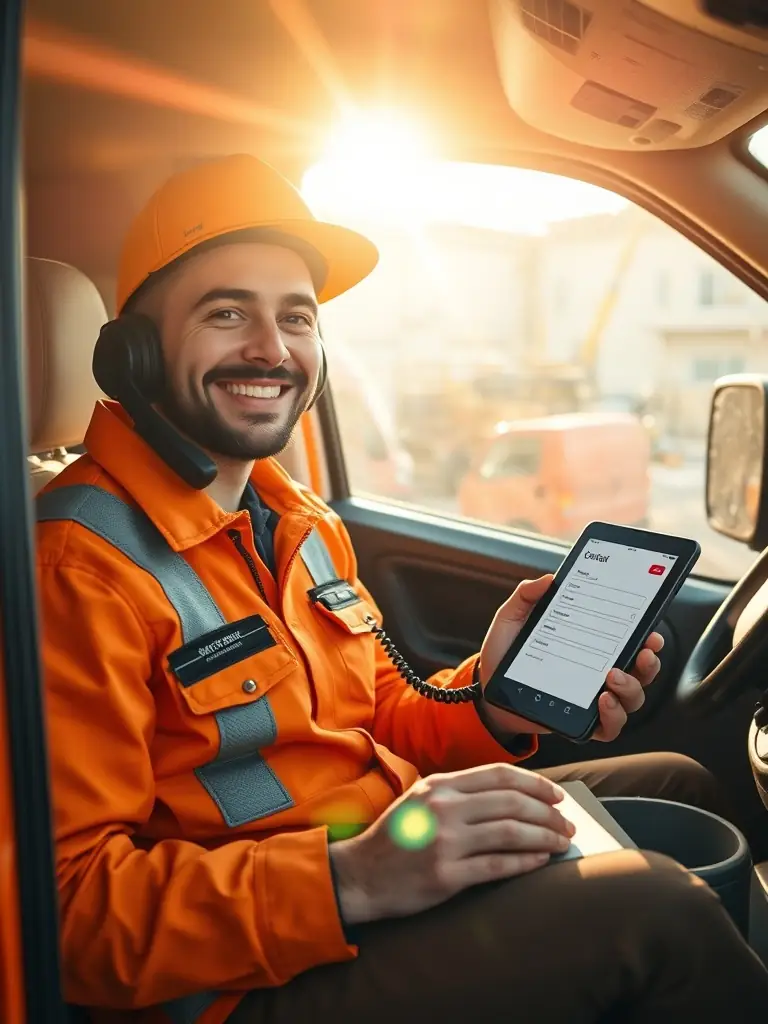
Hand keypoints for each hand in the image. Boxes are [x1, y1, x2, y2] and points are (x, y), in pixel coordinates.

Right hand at [328, 764, 573, 924]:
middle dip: (548, 813)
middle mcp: (444, 808)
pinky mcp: (446, 875)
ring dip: (544, 837)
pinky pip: (497, 865)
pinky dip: (526, 862)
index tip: (556, 795)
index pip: (499, 775)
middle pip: (512, 802)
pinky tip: (540, 862)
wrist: (360, 874)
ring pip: (511, 832)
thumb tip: (511, 796)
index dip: (535, 783)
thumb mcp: (421, 800)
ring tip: (560, 843)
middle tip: (566, 824)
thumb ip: (458, 793)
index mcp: (440, 786)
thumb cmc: (395, 838)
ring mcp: (445, 841)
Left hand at [478, 575, 663, 742]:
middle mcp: (598, 672)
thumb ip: (526, 596)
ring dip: (631, 688)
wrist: (487, 689)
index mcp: (591, 644)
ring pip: (632, 699)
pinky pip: (610, 728)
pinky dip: (613, 717)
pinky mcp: (582, 722)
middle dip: (649, 662)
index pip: (628, 640)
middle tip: (642, 653)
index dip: (646, 637)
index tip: (650, 631)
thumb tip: (549, 579)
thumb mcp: (512, 619)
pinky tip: (603, 702)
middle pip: (641, 670)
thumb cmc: (505, 653)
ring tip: (613, 678)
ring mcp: (593, 698)